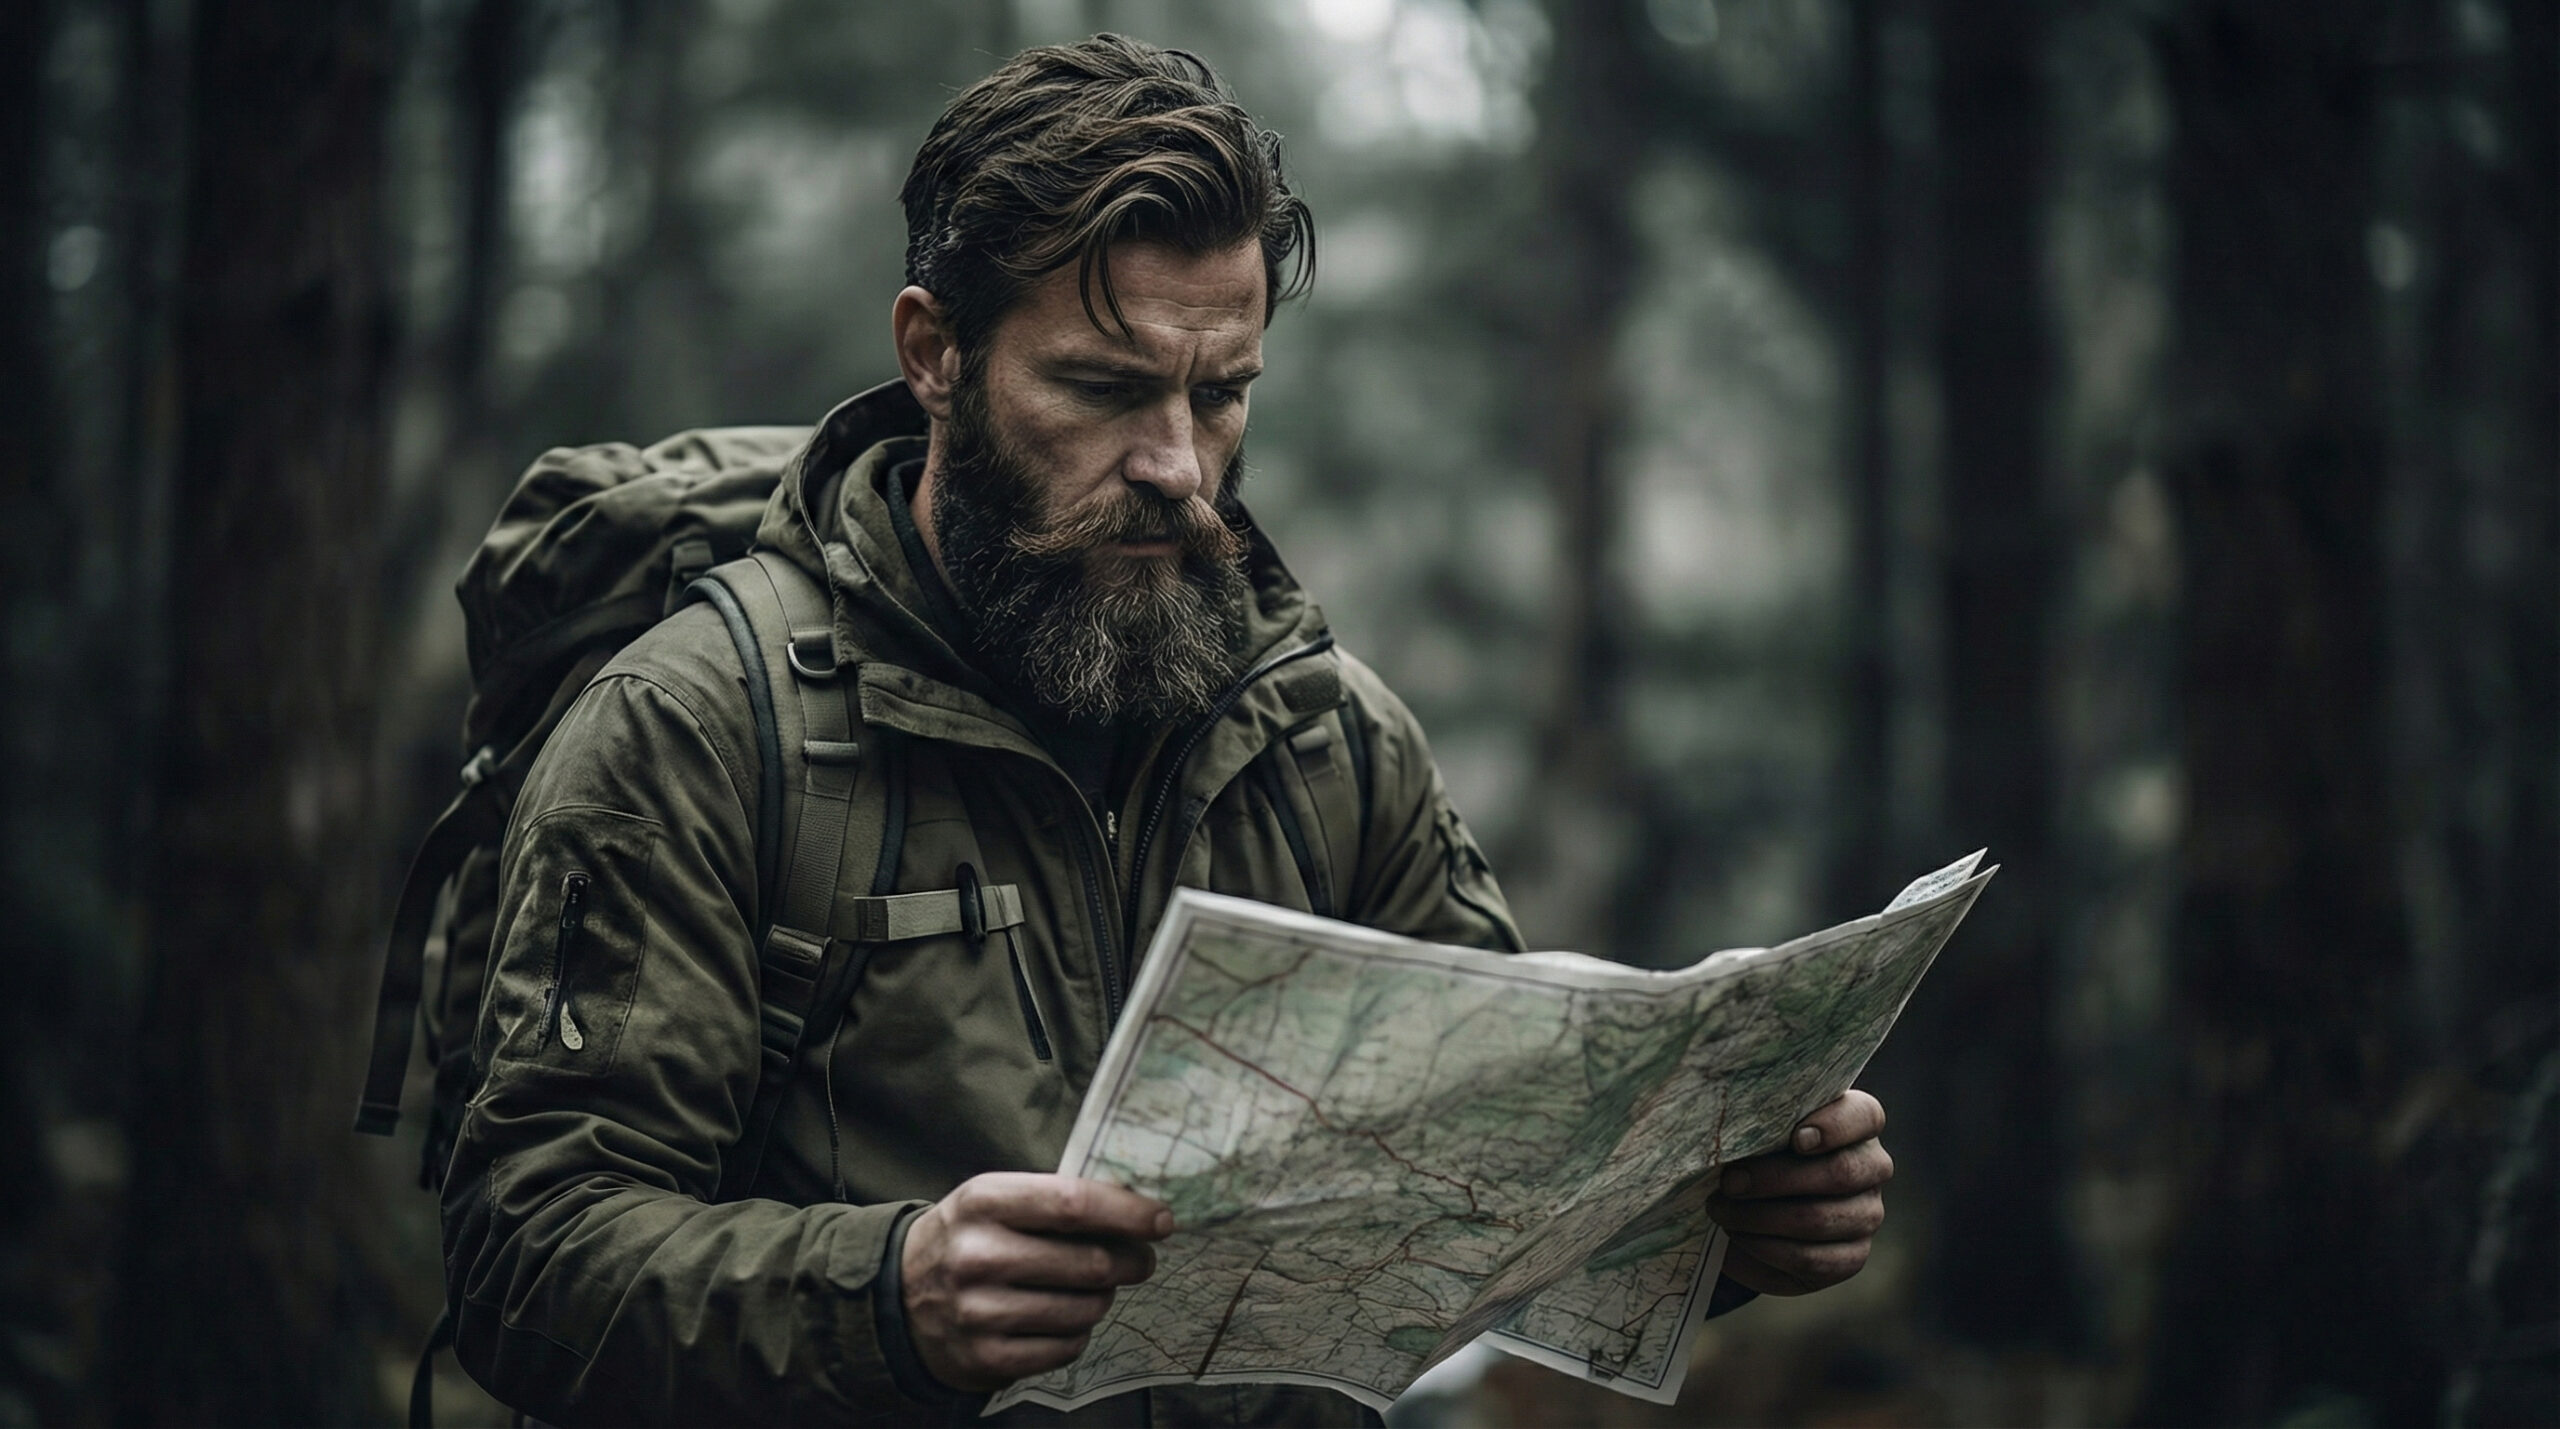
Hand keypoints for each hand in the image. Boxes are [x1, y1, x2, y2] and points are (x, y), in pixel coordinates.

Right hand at [900, 1172, 1172, 1391]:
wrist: (897, 1295)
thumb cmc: (968, 1237)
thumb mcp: (995, 1200)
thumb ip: (1056, 1199)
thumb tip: (1137, 1207)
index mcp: (982, 1202)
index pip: (1072, 1204)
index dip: (1128, 1213)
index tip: (1162, 1220)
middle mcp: (977, 1256)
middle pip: (1089, 1263)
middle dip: (1130, 1261)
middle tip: (1139, 1260)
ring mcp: (979, 1312)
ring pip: (1085, 1308)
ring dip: (1103, 1298)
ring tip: (1092, 1288)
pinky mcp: (985, 1358)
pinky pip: (1066, 1347)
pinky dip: (1077, 1332)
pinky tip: (1063, 1318)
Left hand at [1707, 1090, 1891, 1295]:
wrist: (1758, 1206)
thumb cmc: (1760, 1151)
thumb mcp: (1761, 1129)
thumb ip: (1760, 1121)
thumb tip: (1733, 1132)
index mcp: (1859, 1124)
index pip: (1866, 1116)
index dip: (1835, 1126)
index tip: (1796, 1138)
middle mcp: (1872, 1168)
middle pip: (1840, 1173)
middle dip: (1775, 1178)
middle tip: (1729, 1182)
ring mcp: (1867, 1215)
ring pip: (1819, 1219)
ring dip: (1760, 1217)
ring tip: (1721, 1211)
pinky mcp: (1851, 1256)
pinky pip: (1811, 1258)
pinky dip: (1766, 1248)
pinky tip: (1738, 1235)